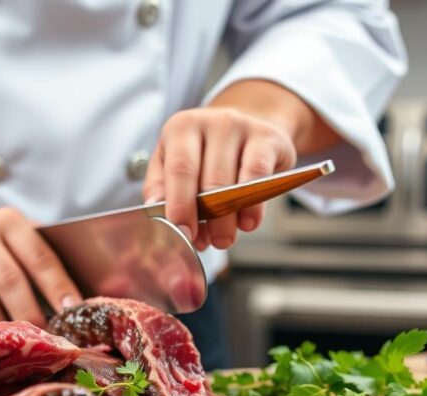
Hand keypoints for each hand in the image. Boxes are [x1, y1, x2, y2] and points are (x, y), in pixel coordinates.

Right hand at [0, 207, 80, 330]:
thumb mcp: (13, 242)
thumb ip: (41, 264)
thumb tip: (85, 301)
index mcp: (9, 222)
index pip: (39, 257)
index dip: (58, 286)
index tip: (73, 312)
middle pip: (10, 279)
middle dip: (30, 314)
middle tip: (44, 341)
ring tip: (13, 346)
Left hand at [142, 107, 294, 250]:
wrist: (247, 126)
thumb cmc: (205, 152)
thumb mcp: (174, 161)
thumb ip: (162, 189)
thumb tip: (158, 217)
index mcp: (181, 127)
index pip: (179, 169)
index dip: (180, 205)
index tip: (182, 233)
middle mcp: (211, 121)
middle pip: (209, 179)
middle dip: (207, 219)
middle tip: (208, 243)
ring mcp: (242, 126)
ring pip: (234, 182)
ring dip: (229, 218)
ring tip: (224, 238)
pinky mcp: (268, 137)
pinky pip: (260, 177)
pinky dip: (253, 206)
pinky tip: (248, 223)